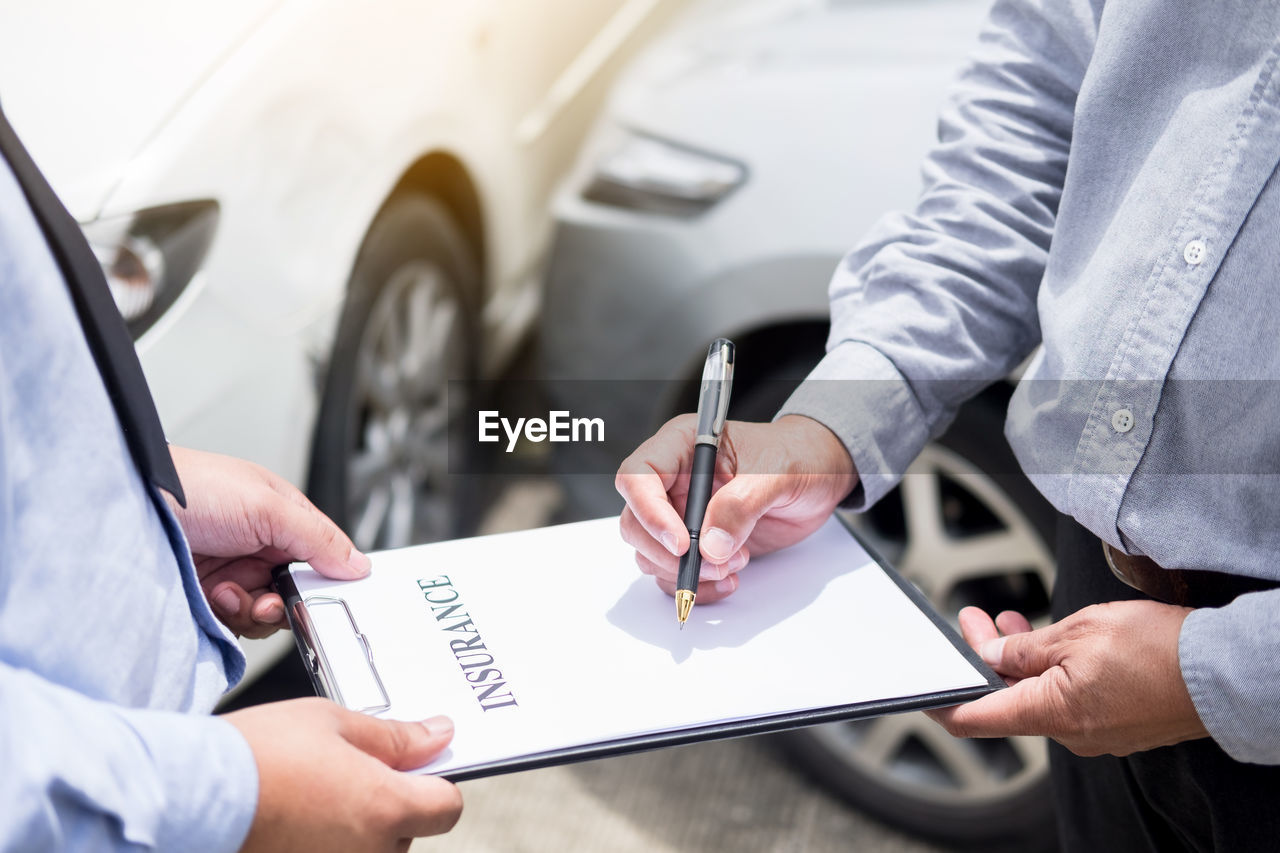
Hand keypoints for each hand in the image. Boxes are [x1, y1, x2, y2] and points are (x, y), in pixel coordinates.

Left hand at [167, 446, 370, 637]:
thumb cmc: (191, 487)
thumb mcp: (268, 506)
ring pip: (268, 611)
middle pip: (297, 590)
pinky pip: (237, 621)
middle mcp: (259, 545)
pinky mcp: (207, 597)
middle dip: (289, 600)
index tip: (330, 595)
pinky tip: (217, 596)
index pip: (322, 553)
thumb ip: (318, 538)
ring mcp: (233, 572)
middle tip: (276, 598)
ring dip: (256, 609)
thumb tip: (357, 564)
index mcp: (281, 516)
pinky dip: (232, 614)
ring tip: (235, 592)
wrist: (128, 508)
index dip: (328, 577)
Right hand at [226, 699, 461, 851]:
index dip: (435, 782)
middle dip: (388, 804)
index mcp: (385, 808)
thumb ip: (395, 737)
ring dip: (355, 830)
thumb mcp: (334, 723)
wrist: (190, 795)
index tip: (414, 766)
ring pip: (370, 852)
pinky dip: (324, 845)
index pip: (446, 807)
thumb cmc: (258, 755)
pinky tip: (297, 822)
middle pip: (406, 832)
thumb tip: (438, 737)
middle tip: (346, 774)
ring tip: (313, 798)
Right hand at [615, 414, 856, 602]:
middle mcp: (674, 479)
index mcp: (683, 445)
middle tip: (715, 563)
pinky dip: (698, 585)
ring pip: (650, 553)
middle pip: (635, 521)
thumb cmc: (799, 457)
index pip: (638, 476)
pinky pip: (675, 573)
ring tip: (734, 564)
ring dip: (686, 571)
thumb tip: (711, 545)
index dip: (649, 512)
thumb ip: (743, 504)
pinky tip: (730, 579)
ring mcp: (682, 513)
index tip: (683, 543)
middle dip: (668, 552)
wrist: (820, 477)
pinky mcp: (696, 543)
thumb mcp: (780, 472)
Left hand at [927, 602, 1208, 755]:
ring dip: (1019, 659)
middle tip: (974, 621)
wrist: (1225, 672)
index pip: (976, 720)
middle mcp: (1070, 732)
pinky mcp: (1117, 723)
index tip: (922, 689)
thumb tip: (991, 656)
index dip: (942, 704)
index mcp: (1050, 713)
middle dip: (985, 657)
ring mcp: (1095, 732)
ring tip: (1009, 621)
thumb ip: (1024, 648)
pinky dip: (1050, 671)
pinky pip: (1069, 699)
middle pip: (1007, 699)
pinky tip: (1051, 643)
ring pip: (1038, 695)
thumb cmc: (1158, 650)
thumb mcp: (1077, 633)